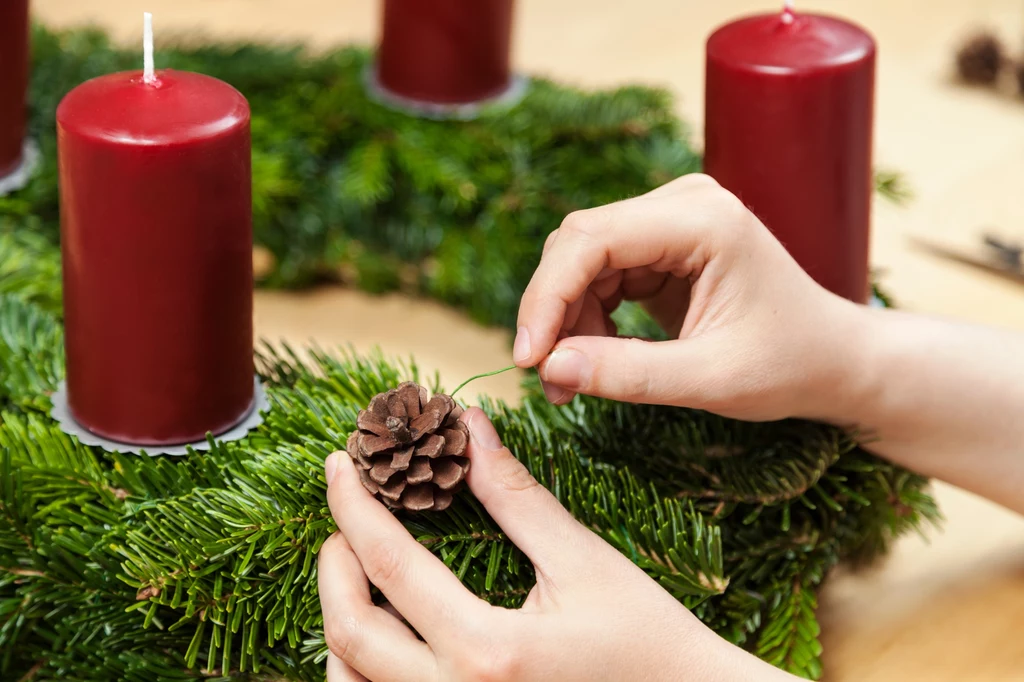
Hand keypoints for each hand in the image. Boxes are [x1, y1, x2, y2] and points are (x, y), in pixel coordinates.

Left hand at [318, 408, 791, 680]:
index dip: (354, 505)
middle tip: (345, 516)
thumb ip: (516, 496)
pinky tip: (382, 631)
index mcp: (489, 649)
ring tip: (354, 570)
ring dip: (340, 620)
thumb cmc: (646, 639)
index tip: (340, 463)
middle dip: (332, 563)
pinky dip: (363, 667)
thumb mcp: (582, 562)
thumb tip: (470, 428)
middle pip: (350, 631)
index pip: (391, 564)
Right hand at [513, 173, 866, 422]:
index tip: (529, 356)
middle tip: (546, 379)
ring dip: (566, 321)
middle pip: (579, 245)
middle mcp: (683, 205)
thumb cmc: (789, 365)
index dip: (547, 296)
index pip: (592, 240)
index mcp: (704, 221)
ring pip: (582, 262)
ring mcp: (671, 220)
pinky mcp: (662, 245)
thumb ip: (627, 374)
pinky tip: (595, 358)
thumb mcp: (709, 380)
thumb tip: (548, 369)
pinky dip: (586, 318)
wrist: (834, 360)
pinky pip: (600, 275)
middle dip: (553, 312)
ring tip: (571, 382)